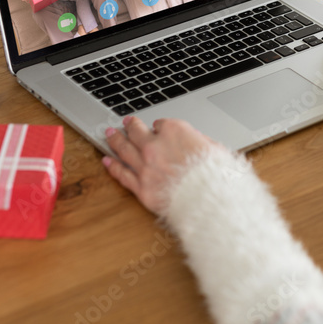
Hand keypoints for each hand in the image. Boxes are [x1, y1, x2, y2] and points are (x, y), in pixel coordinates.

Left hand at [103, 116, 221, 215]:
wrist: (209, 199)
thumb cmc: (216, 174)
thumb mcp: (215, 149)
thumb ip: (200, 141)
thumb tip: (196, 141)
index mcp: (175, 131)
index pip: (161, 124)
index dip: (159, 126)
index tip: (157, 127)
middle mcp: (155, 146)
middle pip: (136, 132)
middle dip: (130, 126)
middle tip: (125, 123)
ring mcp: (145, 167)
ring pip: (123, 150)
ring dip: (115, 140)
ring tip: (109, 134)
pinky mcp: (141, 187)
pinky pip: (122, 174)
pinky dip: (112, 166)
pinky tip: (106, 160)